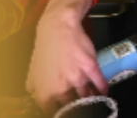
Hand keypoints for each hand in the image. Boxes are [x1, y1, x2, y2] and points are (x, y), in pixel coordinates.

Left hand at [26, 0, 105, 115]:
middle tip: (81, 103)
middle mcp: (61, 88)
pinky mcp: (90, 68)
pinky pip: (101, 84)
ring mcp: (77, 78)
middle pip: (75, 106)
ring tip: (94, 97)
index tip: (67, 111)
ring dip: (92, 98)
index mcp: (46, 91)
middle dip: (79, 105)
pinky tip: (103, 90)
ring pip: (88, 96)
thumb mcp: (33, 70)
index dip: (62, 113)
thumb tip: (34, 97)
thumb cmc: (46, 47)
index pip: (54, 112)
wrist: (58, 26)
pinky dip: (103, 89)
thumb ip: (34, 88)